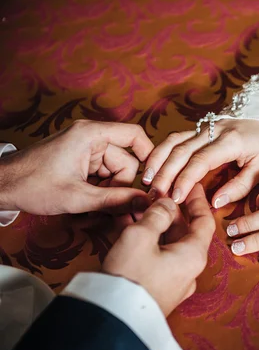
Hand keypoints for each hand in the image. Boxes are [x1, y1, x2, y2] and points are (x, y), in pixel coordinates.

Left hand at [0, 120, 153, 215]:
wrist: (0, 187)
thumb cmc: (32, 185)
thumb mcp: (78, 197)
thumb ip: (115, 201)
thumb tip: (145, 204)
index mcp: (91, 135)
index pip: (134, 136)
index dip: (149, 156)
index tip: (152, 181)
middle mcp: (91, 138)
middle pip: (126, 163)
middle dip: (120, 189)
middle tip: (113, 213)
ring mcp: (85, 151)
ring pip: (114, 175)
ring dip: (108, 196)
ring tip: (91, 214)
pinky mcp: (80, 162)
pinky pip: (102, 178)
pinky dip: (98, 194)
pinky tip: (86, 209)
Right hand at [102, 184, 215, 315]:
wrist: (110, 322)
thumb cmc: (129, 277)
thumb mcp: (141, 236)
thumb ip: (157, 215)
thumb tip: (167, 204)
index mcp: (193, 255)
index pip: (204, 221)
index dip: (198, 200)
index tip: (192, 184)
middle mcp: (187, 269)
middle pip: (184, 232)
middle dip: (169, 210)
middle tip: (156, 192)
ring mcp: (172, 281)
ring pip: (166, 243)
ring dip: (154, 223)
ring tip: (137, 205)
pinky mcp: (155, 288)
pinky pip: (154, 257)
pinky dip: (145, 239)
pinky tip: (127, 225)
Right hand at [142, 119, 258, 207]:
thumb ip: (239, 186)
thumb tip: (214, 203)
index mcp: (230, 142)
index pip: (200, 160)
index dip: (185, 179)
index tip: (175, 198)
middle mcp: (213, 131)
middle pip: (181, 151)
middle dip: (165, 174)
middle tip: (155, 195)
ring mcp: (203, 127)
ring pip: (173, 141)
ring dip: (158, 161)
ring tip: (147, 181)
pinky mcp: (197, 128)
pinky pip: (175, 138)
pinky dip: (160, 151)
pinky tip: (151, 166)